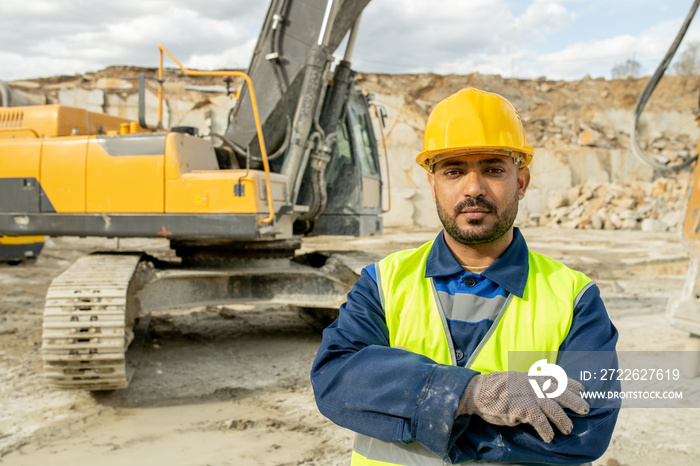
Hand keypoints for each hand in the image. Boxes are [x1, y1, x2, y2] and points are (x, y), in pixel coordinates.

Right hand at [456, 371, 588, 442]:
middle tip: (586, 409)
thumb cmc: (495, 388)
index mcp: (532, 376)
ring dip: (563, 420)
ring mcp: (528, 395)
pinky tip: (549, 437)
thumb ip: (530, 382)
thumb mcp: (515, 378)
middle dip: (574, 401)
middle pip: (560, 392)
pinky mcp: (522, 409)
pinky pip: (540, 422)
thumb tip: (545, 391)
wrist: (478, 392)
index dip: (572, 384)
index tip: (583, 390)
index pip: (557, 377)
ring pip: (554, 408)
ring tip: (568, 429)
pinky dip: (547, 431)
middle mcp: (533, 384)